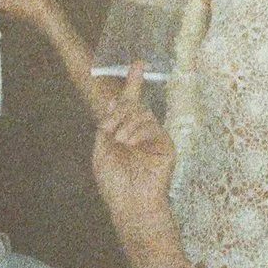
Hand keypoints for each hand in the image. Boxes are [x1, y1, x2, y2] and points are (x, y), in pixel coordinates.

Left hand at [89, 81, 177, 240]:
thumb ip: (108, 123)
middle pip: (133, 105)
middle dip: (119, 113)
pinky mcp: (166, 145)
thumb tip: (116, 100)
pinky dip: (138, 132)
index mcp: (126, 132)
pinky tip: (131, 144)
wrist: (130, 203)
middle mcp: (142, 132)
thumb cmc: (115, 182)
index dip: (134, 82)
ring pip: (142, 113)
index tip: (138, 63)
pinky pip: (152, 126)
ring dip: (126, 124)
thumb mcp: (102, 149)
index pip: (131, 103)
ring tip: (120, 142)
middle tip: (110, 131)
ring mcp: (155, 138)